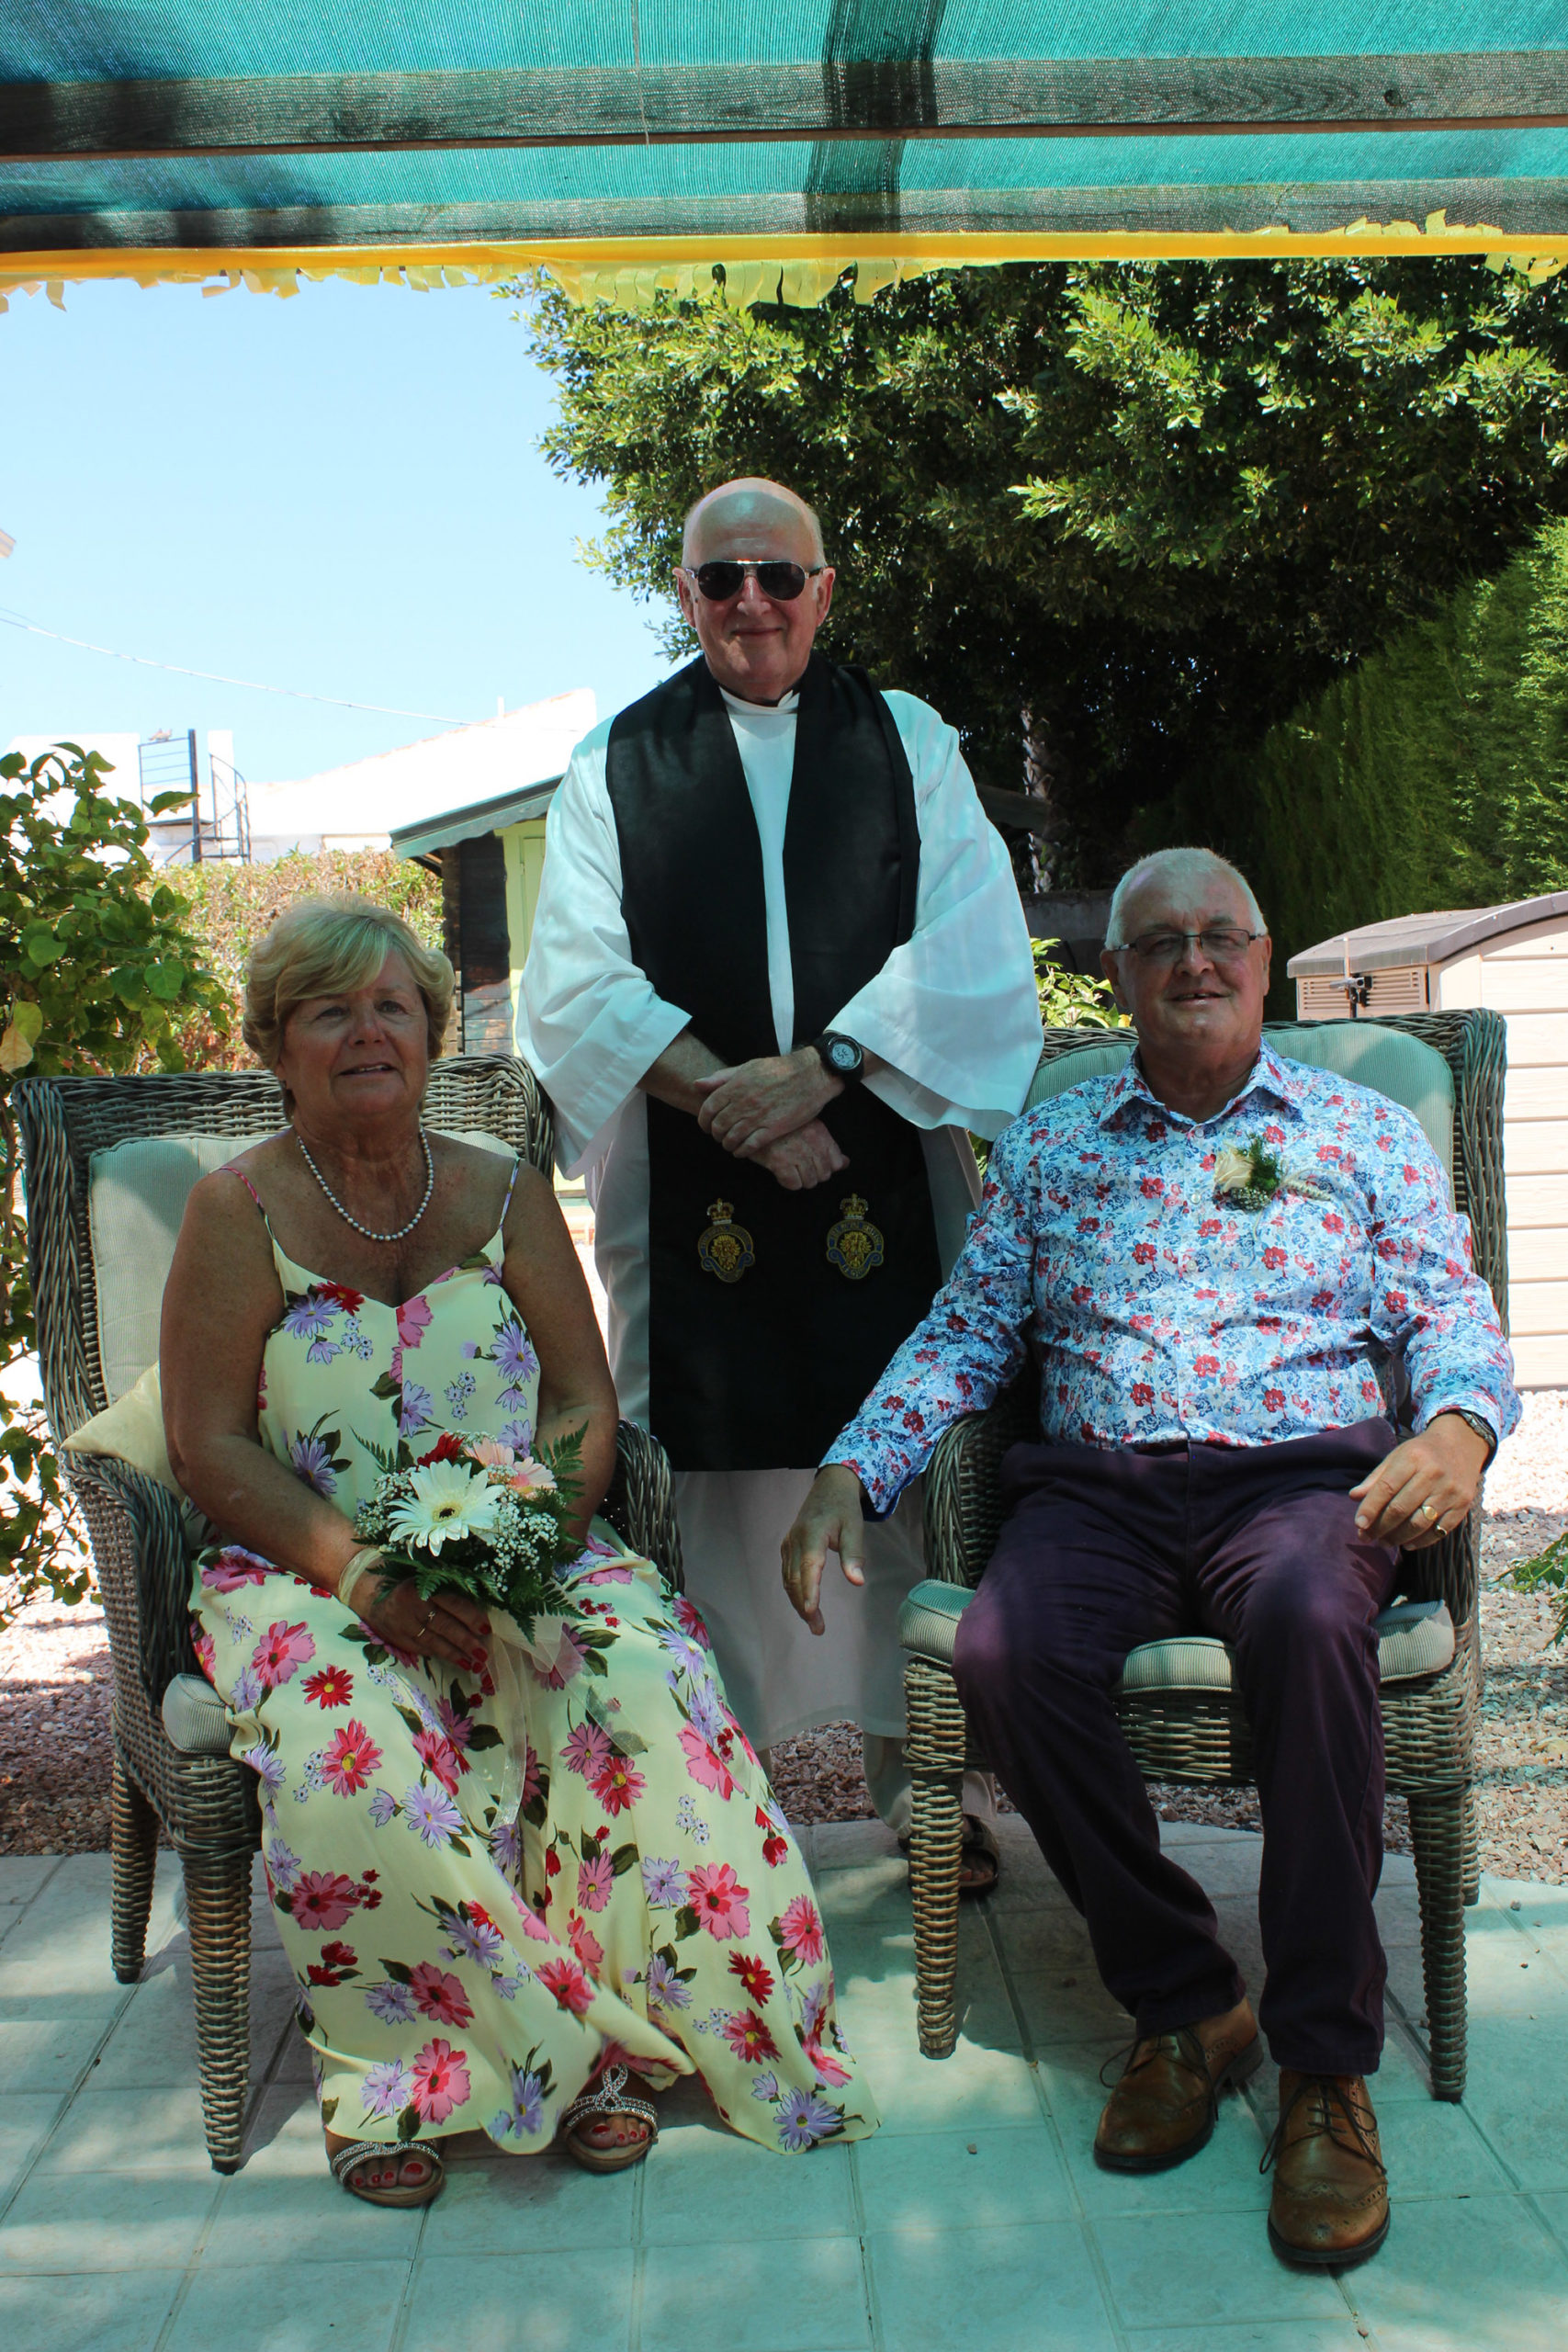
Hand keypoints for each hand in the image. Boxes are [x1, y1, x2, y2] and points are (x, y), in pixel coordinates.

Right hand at [357, 1575, 491, 1671]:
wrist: (375, 1599)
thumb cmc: (412, 1588)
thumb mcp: (427, 1583)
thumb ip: (449, 1593)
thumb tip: (478, 1614)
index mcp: (423, 1587)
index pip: (451, 1603)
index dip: (470, 1616)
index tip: (486, 1629)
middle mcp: (412, 1607)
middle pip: (444, 1626)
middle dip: (466, 1642)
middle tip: (483, 1654)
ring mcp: (404, 1626)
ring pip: (434, 1642)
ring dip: (456, 1654)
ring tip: (474, 1664)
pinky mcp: (399, 1641)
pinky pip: (423, 1649)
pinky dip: (441, 1655)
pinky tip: (456, 1661)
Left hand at [696, 1047, 838, 1157]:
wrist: (810, 1075)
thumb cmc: (778, 1069)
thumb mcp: (748, 1067)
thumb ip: (721, 1077)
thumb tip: (697, 1084)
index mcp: (736, 1086)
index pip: (708, 1109)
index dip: (703, 1121)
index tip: (706, 1126)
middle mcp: (744, 1102)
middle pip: (718, 1126)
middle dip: (715, 1135)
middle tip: (719, 1136)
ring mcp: (758, 1116)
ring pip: (732, 1138)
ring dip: (727, 1145)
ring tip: (730, 1145)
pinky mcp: (773, 1129)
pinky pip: (750, 1146)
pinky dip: (741, 1151)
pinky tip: (741, 1151)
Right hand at [755, 1118, 849, 1192]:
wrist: (751, 1120)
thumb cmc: (781, 1125)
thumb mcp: (808, 1127)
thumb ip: (828, 1146)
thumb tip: (846, 1163)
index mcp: (819, 1133)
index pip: (836, 1163)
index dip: (827, 1167)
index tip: (817, 1164)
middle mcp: (810, 1143)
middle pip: (824, 1175)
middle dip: (814, 1174)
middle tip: (801, 1166)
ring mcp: (795, 1153)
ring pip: (810, 1182)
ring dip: (801, 1179)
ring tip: (791, 1168)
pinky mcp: (779, 1163)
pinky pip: (793, 1184)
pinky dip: (788, 1182)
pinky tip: (782, 1171)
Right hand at [781, 1465, 866, 1633]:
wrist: (829, 1487)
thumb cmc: (844, 1508)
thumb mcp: (855, 1527)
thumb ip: (854, 1554)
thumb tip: (857, 1582)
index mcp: (812, 1534)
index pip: (809, 1566)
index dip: (809, 1590)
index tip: (812, 1611)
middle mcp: (795, 1540)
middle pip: (794, 1579)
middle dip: (804, 1606)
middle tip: (818, 1628)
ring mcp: (788, 1544)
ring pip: (788, 1579)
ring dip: (798, 1602)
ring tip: (814, 1623)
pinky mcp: (787, 1547)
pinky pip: (786, 1573)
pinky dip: (794, 1591)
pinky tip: (804, 1604)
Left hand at [1349, 1413, 1490, 1548]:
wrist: (1461, 1445)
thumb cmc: (1422, 1453)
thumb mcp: (1397, 1456)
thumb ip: (1376, 1478)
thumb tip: (1354, 1497)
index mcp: (1413, 1458)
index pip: (1386, 1487)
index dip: (1371, 1508)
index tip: (1359, 1524)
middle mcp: (1433, 1474)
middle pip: (1401, 1508)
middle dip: (1381, 1527)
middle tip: (1367, 1537)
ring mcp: (1450, 1491)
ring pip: (1419, 1523)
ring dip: (1398, 1537)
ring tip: (1384, 1542)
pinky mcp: (1463, 1505)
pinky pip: (1439, 1530)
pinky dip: (1421, 1541)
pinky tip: (1407, 1543)